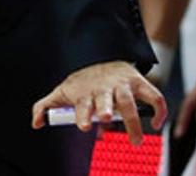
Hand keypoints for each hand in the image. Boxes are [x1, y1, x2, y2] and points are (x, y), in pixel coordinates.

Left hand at [31, 60, 166, 144]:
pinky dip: (159, 110)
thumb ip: (45, 106)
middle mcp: (104, 89)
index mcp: (85, 92)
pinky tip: (157, 124)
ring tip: (135, 137)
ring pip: (129, 100)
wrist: (101, 57)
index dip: (82, 114)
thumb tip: (36, 123)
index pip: (83, 103)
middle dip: (106, 108)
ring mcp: (122, 85)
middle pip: (106, 99)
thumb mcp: (61, 91)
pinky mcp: (139, 82)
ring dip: (133, 117)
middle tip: (105, 119)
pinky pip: (153, 96)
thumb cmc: (82, 82)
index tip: (83, 126)